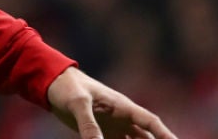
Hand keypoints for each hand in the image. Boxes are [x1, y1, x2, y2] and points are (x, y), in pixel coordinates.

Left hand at [47, 66, 175, 138]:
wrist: (51, 84)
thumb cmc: (67, 86)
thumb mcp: (77, 103)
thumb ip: (88, 123)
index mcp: (122, 106)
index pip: (150, 122)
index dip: (165, 135)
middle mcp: (122, 117)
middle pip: (146, 137)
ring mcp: (113, 126)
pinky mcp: (101, 132)